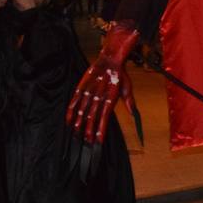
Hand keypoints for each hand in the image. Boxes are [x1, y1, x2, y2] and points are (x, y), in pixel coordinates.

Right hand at [66, 22, 138, 143]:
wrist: (110, 59)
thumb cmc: (120, 75)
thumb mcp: (127, 88)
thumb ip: (129, 102)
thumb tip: (134, 114)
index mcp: (111, 99)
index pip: (105, 118)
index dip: (101, 130)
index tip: (98, 141)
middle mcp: (99, 96)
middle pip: (93, 117)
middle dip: (89, 131)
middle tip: (87, 143)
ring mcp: (89, 91)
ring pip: (82, 111)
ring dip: (79, 124)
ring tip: (76, 135)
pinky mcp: (82, 86)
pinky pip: (74, 100)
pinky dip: (71, 110)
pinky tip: (68, 120)